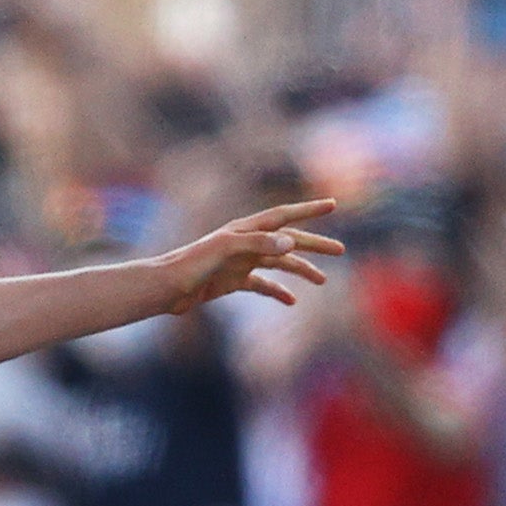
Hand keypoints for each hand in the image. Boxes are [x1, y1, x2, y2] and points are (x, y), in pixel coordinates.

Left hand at [161, 199, 343, 314]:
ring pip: (279, 264)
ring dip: (301, 270)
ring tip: (322, 281)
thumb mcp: (226, 250)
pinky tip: (291, 301)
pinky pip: (262, 285)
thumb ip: (258, 243)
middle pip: (289, 241)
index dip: (308, 210)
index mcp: (246, 229)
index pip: (284, 216)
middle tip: (340, 251)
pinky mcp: (232, 282)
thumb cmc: (191, 264)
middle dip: (315, 245)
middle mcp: (247, 242)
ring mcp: (240, 262)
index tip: (332, 205)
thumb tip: (292, 243)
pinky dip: (277, 291)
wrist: (166, 288)